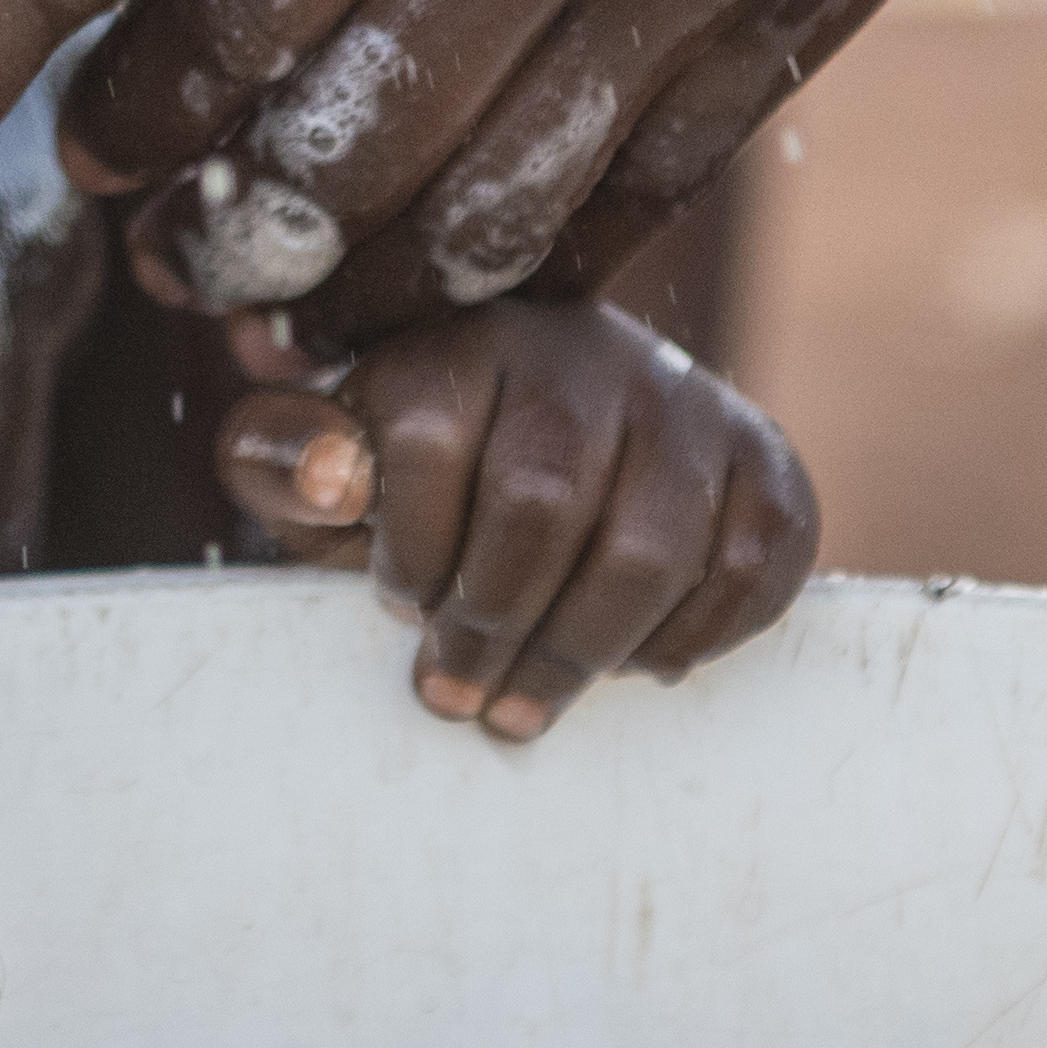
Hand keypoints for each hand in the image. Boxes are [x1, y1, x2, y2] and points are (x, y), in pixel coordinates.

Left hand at [78, 0, 1046, 340]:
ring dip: (389, 276)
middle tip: (173, 265)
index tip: (87, 149)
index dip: (145, 106)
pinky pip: (665, 172)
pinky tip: (489, 250)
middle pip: (353, 145)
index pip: (239, 1)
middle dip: (237, 235)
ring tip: (311, 305)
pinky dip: (560, 240)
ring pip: (510, 206)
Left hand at [219, 298, 816, 737]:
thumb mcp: (330, 455)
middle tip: (459, 695)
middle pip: (541, 506)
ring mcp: (685, 402)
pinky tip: (632, 663)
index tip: (401, 602)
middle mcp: (584, 351)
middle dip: (490, 627)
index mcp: (467, 339)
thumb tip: (329, 479)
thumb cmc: (421, 466)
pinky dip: (689, 638)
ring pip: (648, 549)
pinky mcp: (764, 459)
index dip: (409, 552)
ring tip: (523, 708)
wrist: (554, 428)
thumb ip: (282, 458)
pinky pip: (748, 565)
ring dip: (579, 655)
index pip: (431, 443)